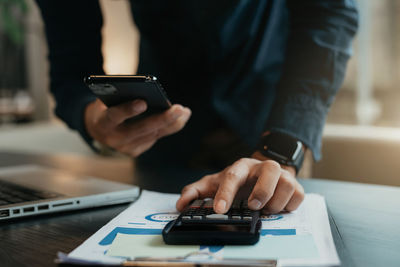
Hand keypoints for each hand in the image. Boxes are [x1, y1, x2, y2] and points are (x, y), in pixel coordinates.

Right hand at [85, 99, 190, 156]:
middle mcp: (113, 139)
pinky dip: (169, 128)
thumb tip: (148, 88)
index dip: (128, 110)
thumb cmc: (106, 106)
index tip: (143, 102)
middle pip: (142, 129)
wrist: (97, 128)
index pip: (115, 116)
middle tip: (179, 109)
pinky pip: (155, 138)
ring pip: (153, 135)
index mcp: (103, 122)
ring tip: (185, 112)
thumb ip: (122, 94)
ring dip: (172, 123)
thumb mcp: (107, 98)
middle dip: (162, 118)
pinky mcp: (134, 152)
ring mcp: (125, 148)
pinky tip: (181, 119)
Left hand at [176, 152, 303, 213]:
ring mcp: (282, 175)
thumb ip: (196, 192)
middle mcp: (263, 167)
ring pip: (288, 183)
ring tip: (266, 210)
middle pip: (269, 170)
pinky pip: (298, 195)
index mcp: (242, 166)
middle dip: (262, 191)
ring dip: (276, 201)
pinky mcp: (295, 185)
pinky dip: (289, 205)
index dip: (226, 192)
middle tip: (253, 206)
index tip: (220, 209)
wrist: (261, 174)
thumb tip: (181, 203)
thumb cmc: (237, 181)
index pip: (233, 175)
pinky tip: (278, 208)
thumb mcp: (215, 184)